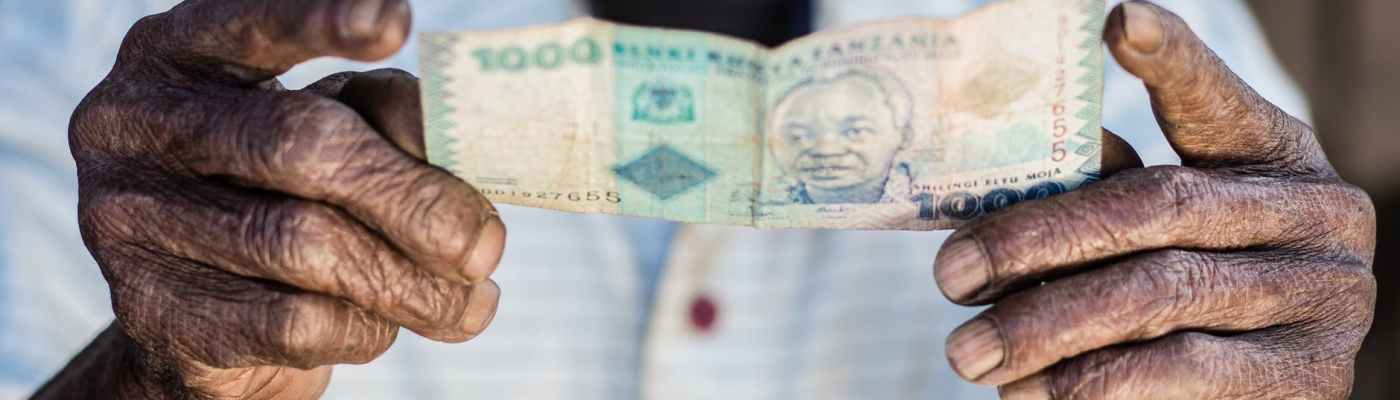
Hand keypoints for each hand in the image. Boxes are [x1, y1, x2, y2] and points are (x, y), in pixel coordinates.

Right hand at [68, 1, 504, 397]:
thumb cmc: (287, 196)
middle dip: (413, 198)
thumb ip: (385, 117)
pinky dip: (361, 327)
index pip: (246, 22)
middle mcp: (134, 123)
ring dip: (409, 282)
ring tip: (469, 303)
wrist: (202, 320)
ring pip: (303, 244)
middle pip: (299, 144)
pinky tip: (385, 324)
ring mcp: (126, 217)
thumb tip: (462, 151)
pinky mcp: (148, 310)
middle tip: (487, 245)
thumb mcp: (331, 131)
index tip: (395, 21)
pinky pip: (289, 321)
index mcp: (179, 53)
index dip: (318, 20)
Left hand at [934, 2, 1375, 398]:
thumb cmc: (1178, 300)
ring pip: (1159, 294)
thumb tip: (1009, 177)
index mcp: (1274, 158)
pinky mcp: (1307, 380)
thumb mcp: (1151, 235)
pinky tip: (1024, 393)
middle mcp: (1319, 216)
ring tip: (965, 353)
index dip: (1173, 61)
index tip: (1119, 23)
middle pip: (1158, 206)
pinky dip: (1090, 383)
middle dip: (1036, 240)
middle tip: (949, 275)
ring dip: (1045, 325)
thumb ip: (1104, 194)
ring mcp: (1324, 298)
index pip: (1217, 101)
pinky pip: (1178, 373)